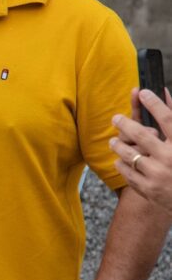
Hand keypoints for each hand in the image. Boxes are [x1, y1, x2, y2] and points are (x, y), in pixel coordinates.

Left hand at [110, 88, 171, 214]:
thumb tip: (162, 90)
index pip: (168, 119)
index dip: (155, 104)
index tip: (143, 92)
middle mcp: (171, 158)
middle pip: (141, 135)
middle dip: (124, 124)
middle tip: (115, 118)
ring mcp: (158, 174)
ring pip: (128, 154)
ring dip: (117, 145)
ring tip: (113, 142)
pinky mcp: (148, 188)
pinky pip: (125, 170)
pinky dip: (121, 164)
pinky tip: (121, 160)